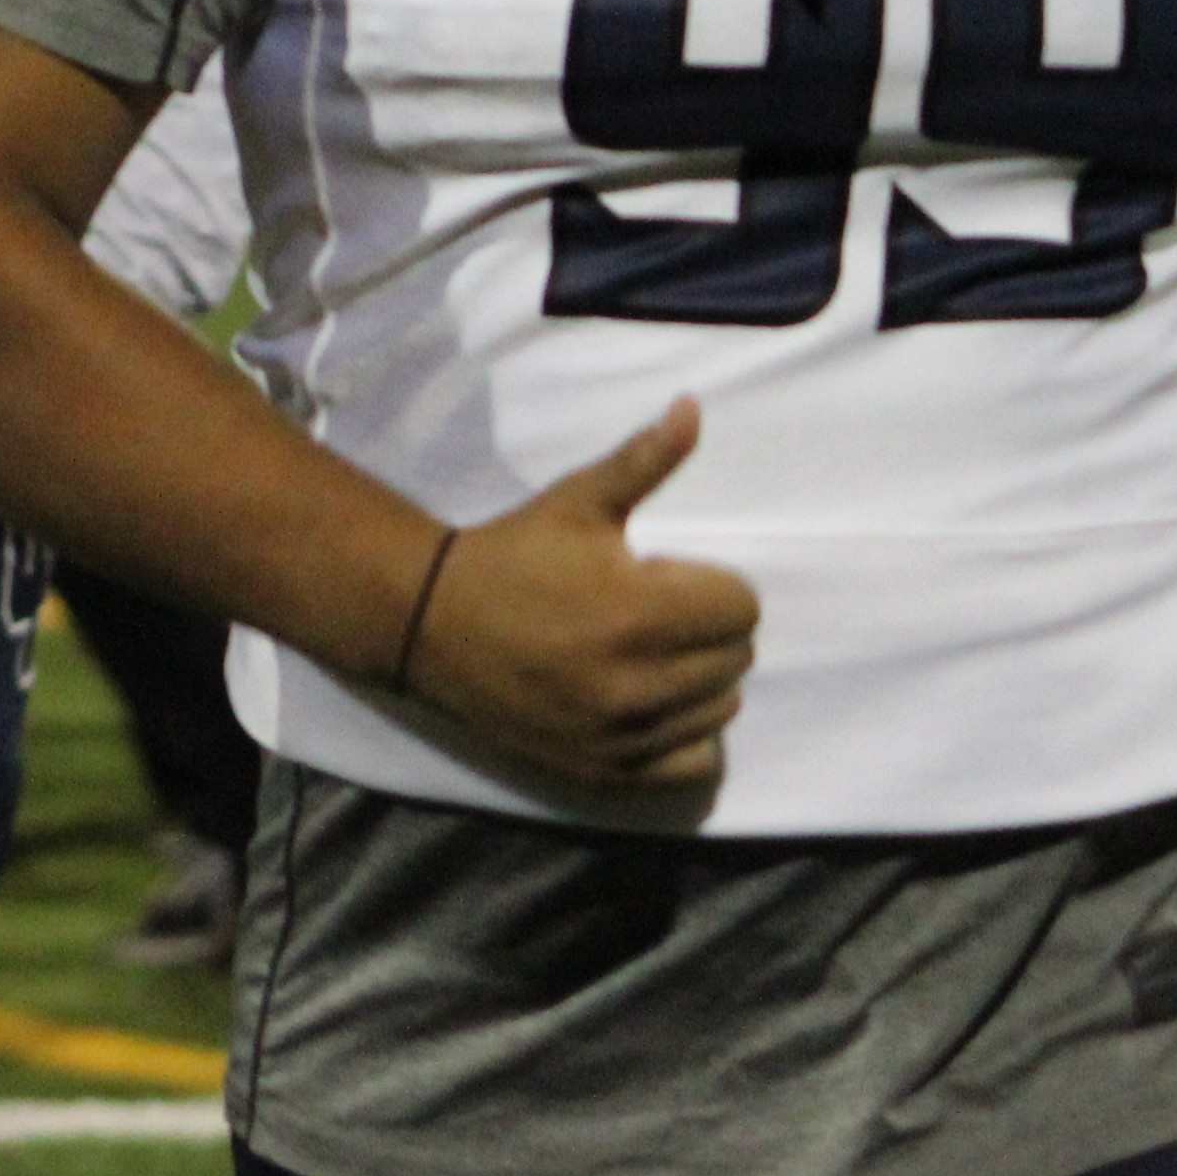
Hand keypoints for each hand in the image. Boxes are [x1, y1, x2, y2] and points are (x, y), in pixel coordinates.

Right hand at [396, 398, 760, 792]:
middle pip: (738, 658)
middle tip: (668, 613)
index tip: (678, 578)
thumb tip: (693, 406)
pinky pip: (694, 764)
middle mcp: (634, 683)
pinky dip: (691, 735)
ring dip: (705, 679)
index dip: (719, 585)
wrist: (432, 625)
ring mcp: (619, 734)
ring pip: (722, 709)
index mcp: (636, 611)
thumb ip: (645, 459)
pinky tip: (661, 704)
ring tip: (659, 654)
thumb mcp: (580, 500)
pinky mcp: (603, 768)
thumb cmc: (514, 554)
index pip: (744, 608)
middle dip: (713, 628)